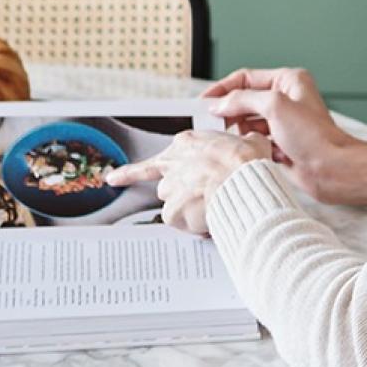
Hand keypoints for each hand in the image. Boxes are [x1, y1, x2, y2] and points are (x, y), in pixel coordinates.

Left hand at [106, 128, 272, 236]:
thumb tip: (251, 142)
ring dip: (188, 209)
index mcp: (187, 144)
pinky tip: (209, 222)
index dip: (142, 170)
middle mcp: (173, 165)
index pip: (159, 157)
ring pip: (173, 204)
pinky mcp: (172, 212)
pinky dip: (192, 225)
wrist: (243, 182)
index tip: (116, 178)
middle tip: (196, 198)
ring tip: (213, 210)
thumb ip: (242, 143)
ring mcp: (170, 189)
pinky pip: (179, 222)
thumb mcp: (250, 142)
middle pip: (168, 183)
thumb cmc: (247, 162)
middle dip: (180, 192)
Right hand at [201, 66, 366, 209]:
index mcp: (288, 80)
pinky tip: (247, 149)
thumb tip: (220, 104)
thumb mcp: (275, 106)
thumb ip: (243, 100)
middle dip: (228, 110)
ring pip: (248, 121)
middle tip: (209, 121)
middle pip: (245, 99)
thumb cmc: (313, 136)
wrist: (330, 169)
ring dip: (237, 129)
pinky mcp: (280, 143)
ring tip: (227, 137)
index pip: (246, 78)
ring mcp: (283, 122)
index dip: (223, 88)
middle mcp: (286, 98)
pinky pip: (254, 139)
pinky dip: (248, 143)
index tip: (203, 101)